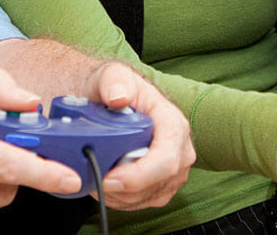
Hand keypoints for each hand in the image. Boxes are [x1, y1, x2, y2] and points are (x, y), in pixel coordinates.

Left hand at [83, 62, 193, 209]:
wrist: (109, 99)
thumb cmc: (115, 87)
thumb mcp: (113, 75)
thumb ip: (115, 81)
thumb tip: (117, 98)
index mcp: (173, 123)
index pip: (167, 158)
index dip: (140, 174)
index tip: (111, 178)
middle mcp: (180, 149)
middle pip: (160, 182)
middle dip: (126, 189)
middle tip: (97, 180)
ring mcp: (173, 169)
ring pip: (150, 196)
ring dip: (121, 196)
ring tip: (97, 179)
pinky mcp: (162, 183)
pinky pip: (144, 202)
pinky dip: (122, 200)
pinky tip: (106, 186)